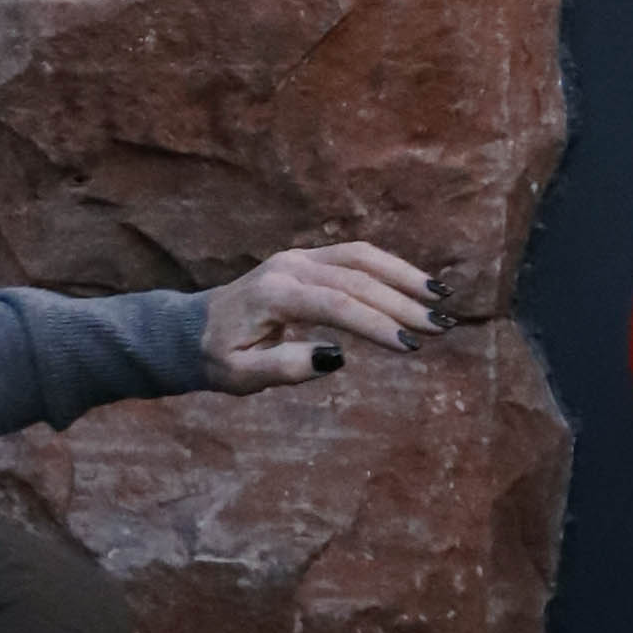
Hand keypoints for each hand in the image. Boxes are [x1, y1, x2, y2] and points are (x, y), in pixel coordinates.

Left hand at [198, 241, 440, 392]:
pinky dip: (389, 268)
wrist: (192, 329)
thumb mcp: (242, 376)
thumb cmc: (218, 358)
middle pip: (356, 278)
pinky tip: (416, 286)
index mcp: (274, 294)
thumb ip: (285, 367)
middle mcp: (289, 267)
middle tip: (440, 327)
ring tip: (440, 298)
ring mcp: (299, 258)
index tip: (410, 346)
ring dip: (403, 277)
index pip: (336, 305)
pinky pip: (355, 257)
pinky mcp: (308, 260)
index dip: (376, 324)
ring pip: (361, 258)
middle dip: (402, 302)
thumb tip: (335, 358)